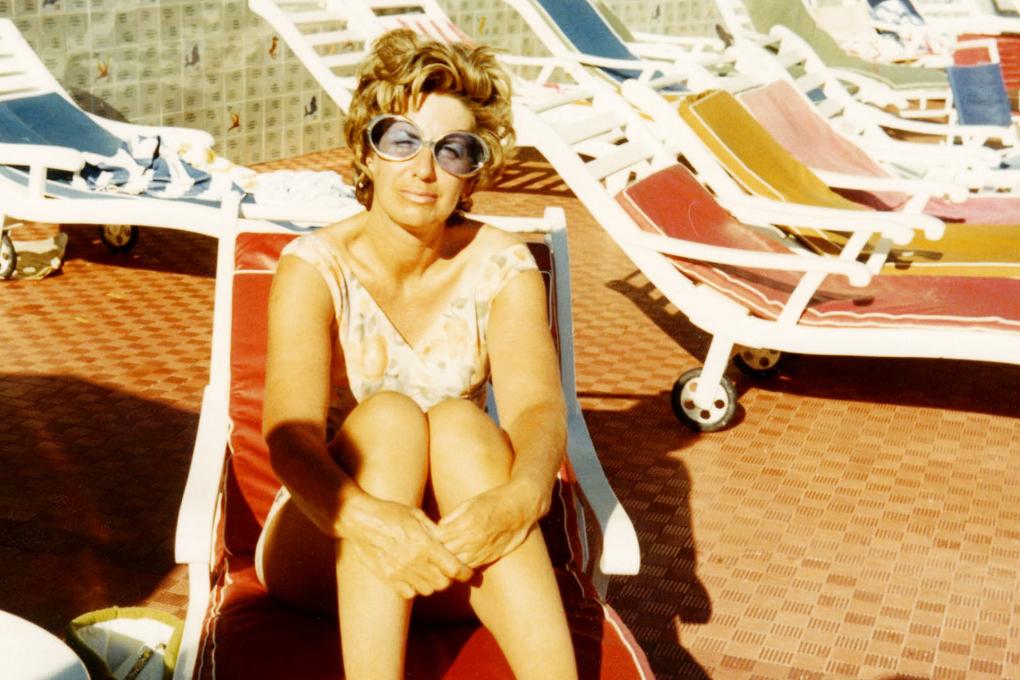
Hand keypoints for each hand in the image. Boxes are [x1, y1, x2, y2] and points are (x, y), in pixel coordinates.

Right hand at [340, 495, 472, 598]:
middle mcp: (414, 561)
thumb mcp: (417, 515)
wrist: (360, 520)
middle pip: (443, 583)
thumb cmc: (390, 513)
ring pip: (427, 590)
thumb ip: (435, 531)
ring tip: (429, 572)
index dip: (464, 573)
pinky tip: (413, 576)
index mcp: (425, 544)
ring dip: (432, 583)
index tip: (467, 572)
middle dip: (449, 578)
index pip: (454, 568)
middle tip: (446, 570)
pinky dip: (415, 588)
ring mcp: (399, 572)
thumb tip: (450, 541)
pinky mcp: (387, 578)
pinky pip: (409, 593)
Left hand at [434, 480, 545, 568]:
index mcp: (465, 524)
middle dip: (434, 552)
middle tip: (426, 550)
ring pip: (456, 564)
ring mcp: (482, 550)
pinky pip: (469, 566)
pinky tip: (455, 560)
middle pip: (444, 553)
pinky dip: (461, 564)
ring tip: (437, 558)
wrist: (521, 507)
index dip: (428, 537)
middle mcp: (473, 540)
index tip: (422, 536)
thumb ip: (453, 517)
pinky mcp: (490, 557)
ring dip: (447, 561)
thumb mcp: (471, 502)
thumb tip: (438, 528)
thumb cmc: (495, 500)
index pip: (437, 538)